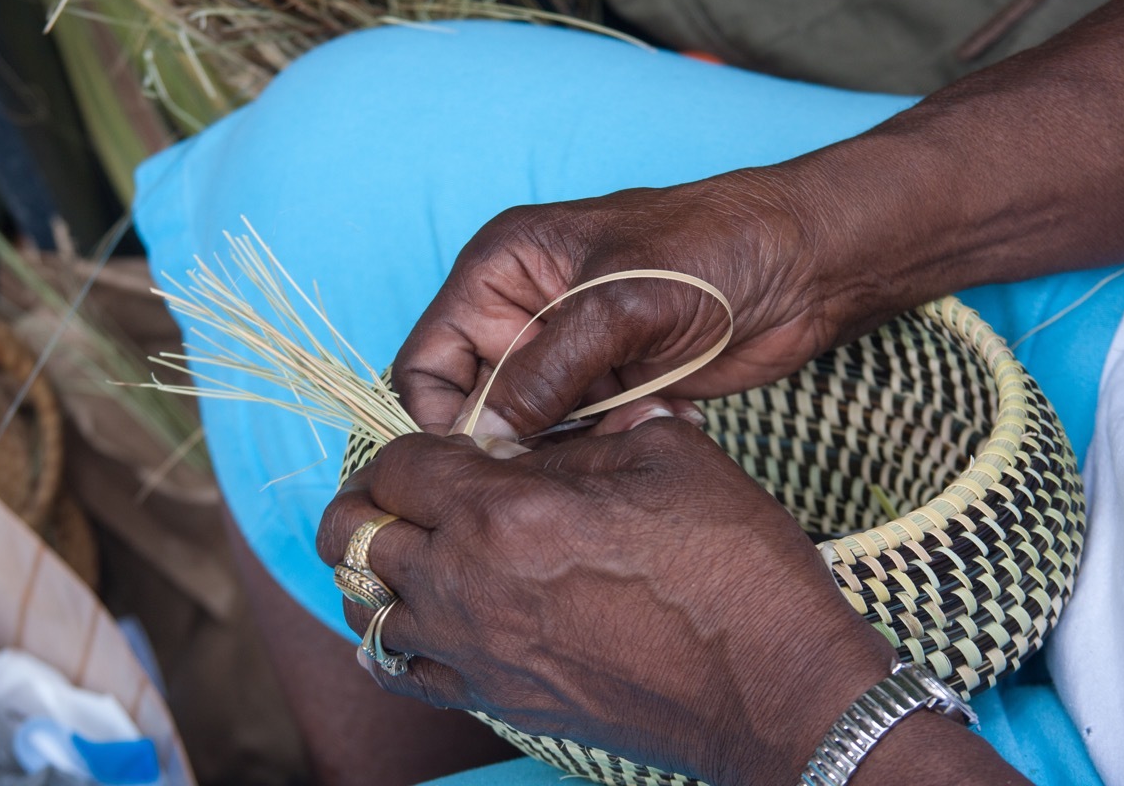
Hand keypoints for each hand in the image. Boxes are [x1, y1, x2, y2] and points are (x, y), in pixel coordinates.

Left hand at [317, 418, 896, 784]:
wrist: (772, 688)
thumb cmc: (731, 567)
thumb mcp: (667, 456)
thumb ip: (588, 432)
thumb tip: (553, 425)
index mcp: (506, 510)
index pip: (397, 463)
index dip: (412, 444)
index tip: (446, 447)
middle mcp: (467, 582)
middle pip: (351, 532)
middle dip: (371, 498)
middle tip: (413, 489)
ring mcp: (474, 650)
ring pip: (363, 603)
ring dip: (378, 565)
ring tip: (418, 548)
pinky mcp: (495, 698)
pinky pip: (399, 668)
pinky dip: (397, 633)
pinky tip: (430, 614)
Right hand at [393, 172, 847, 438]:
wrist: (806, 265)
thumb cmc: (713, 248)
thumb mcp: (619, 304)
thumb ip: (546, 370)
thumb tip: (487, 438)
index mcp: (502, 270)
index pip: (428, 359)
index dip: (441, 415)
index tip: (481, 460)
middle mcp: (523, 313)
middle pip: (475, 402)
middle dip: (511, 438)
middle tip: (561, 458)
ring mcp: (568, 354)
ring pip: (529, 429)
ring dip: (568, 444)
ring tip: (626, 426)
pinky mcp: (610, 387)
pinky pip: (580, 437)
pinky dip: (608, 444)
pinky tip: (661, 418)